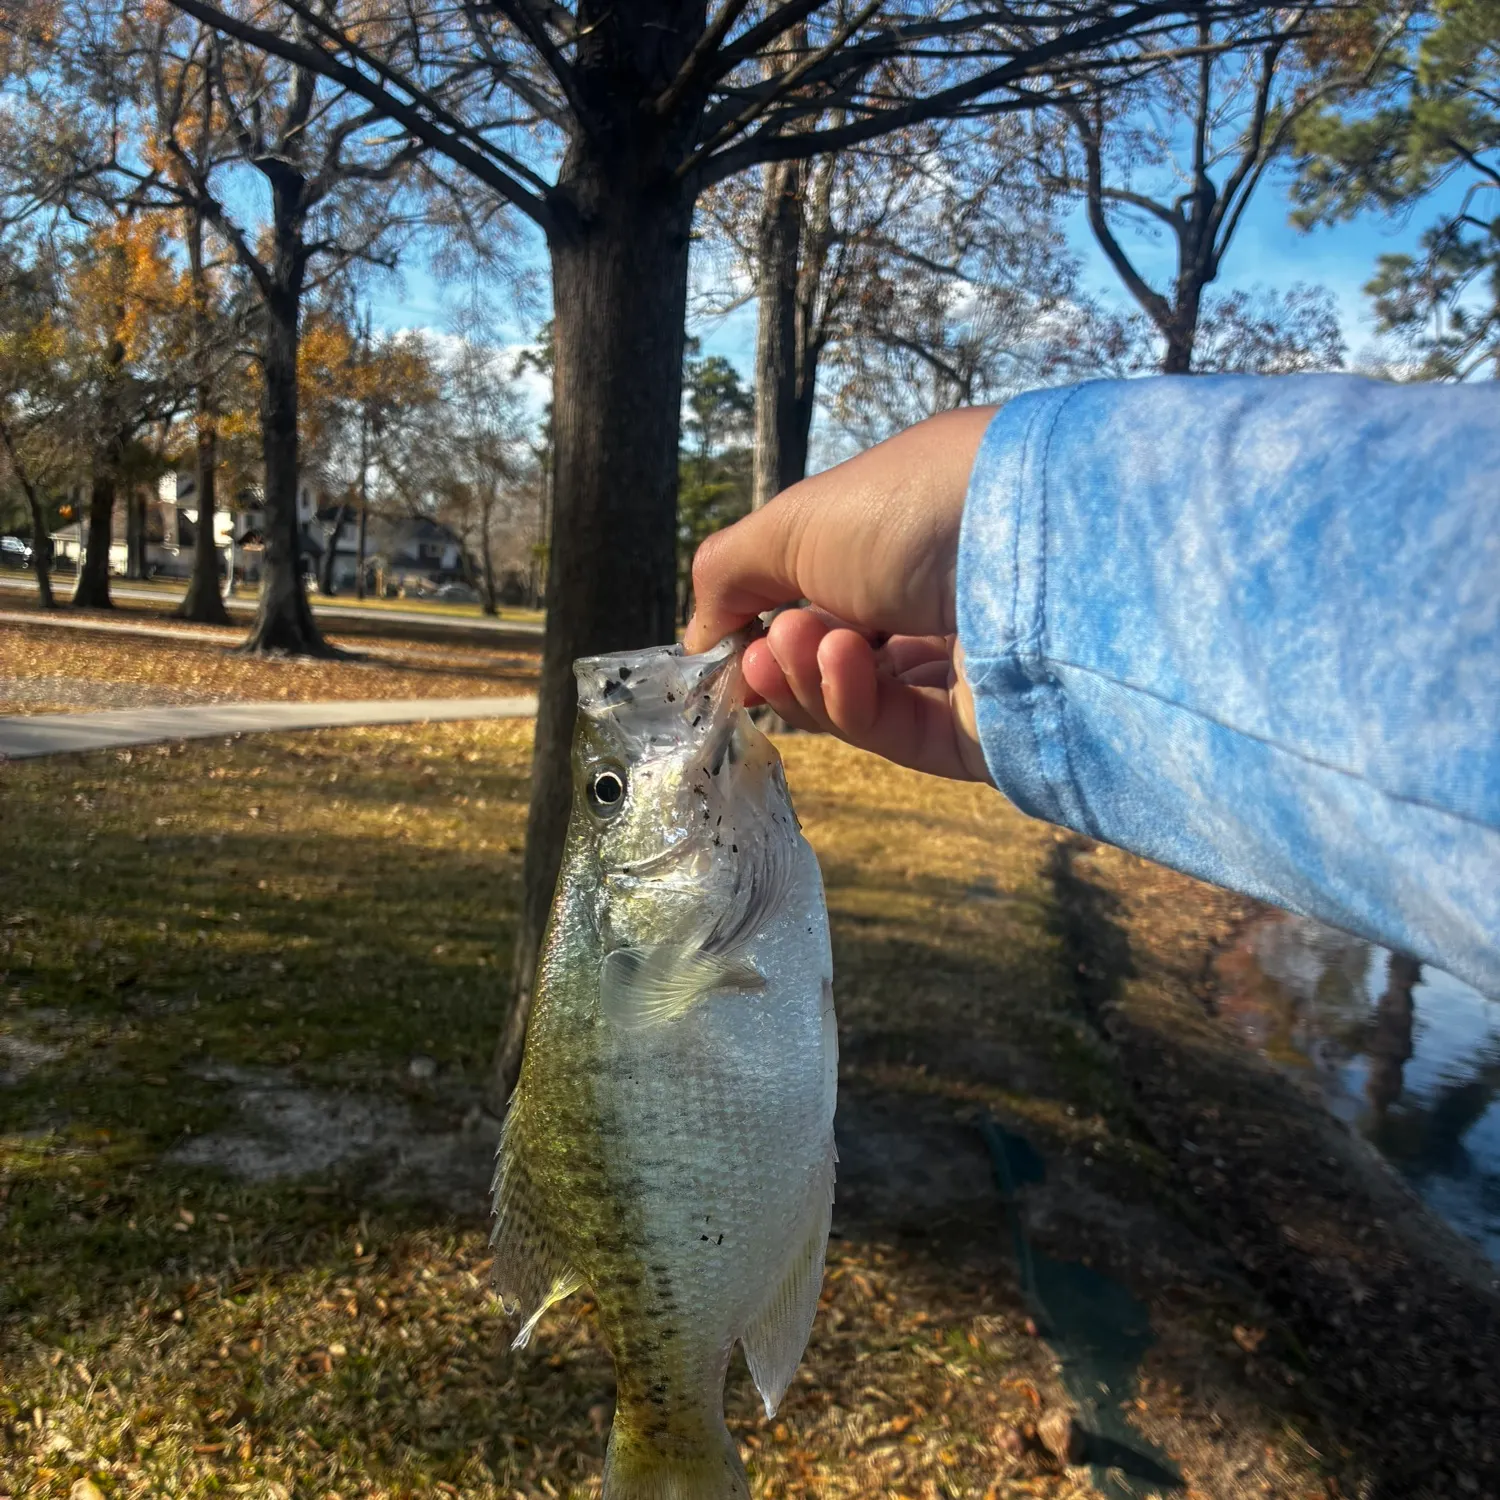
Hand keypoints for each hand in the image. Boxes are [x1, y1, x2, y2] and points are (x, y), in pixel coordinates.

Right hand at [685, 407, 995, 783]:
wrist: (1027, 543)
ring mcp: (962, 672)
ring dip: (808, 678)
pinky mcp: (982, 732)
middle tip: (757, 653)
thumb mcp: (795, 521)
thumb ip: (730, 576)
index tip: (728, 642)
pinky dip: (851, 702)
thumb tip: (701, 640)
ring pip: (858, 702)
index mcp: (905, 543)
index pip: (825, 600)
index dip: (770, 625)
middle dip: (783, 659)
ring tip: (796, 645)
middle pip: (835, 661)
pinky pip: (896, 732)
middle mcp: (938, 605)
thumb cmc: (909, 506)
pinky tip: (837, 663)